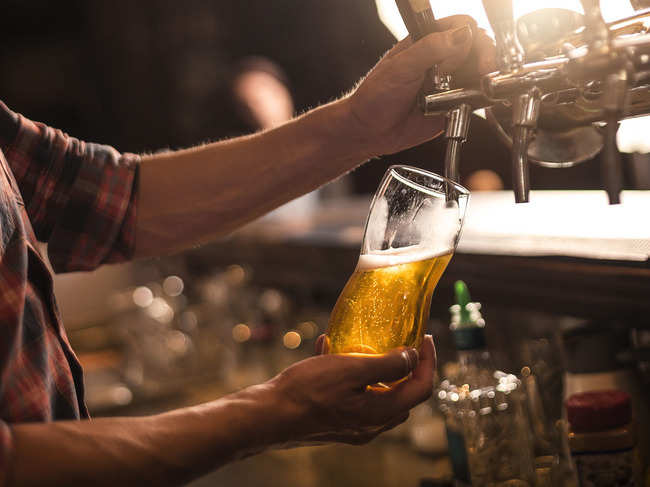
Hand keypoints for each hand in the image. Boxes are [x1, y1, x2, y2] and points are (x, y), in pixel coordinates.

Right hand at [265, 335, 435, 445]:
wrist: (270, 415)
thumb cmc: (308, 391)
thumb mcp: (351, 369)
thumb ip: (387, 365)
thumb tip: (412, 357)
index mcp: (381, 411)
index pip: (422, 388)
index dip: (428, 361)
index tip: (424, 337)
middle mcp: (372, 424)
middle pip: (404, 394)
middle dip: (407, 366)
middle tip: (401, 342)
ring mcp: (354, 426)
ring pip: (379, 395)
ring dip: (377, 369)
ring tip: (360, 344)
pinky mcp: (337, 422)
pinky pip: (355, 396)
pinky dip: (352, 375)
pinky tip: (330, 352)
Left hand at [345, 15, 495, 157]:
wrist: (370, 131)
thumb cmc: (375, 97)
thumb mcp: (400, 68)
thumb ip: (430, 49)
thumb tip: (461, 35)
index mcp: (427, 42)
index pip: (461, 26)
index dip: (469, 36)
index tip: (463, 53)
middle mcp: (441, 59)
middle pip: (478, 46)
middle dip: (484, 56)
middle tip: (481, 71)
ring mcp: (449, 82)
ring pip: (480, 71)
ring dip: (483, 78)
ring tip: (476, 87)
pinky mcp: (454, 104)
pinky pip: (476, 98)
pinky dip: (481, 98)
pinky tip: (475, 100)